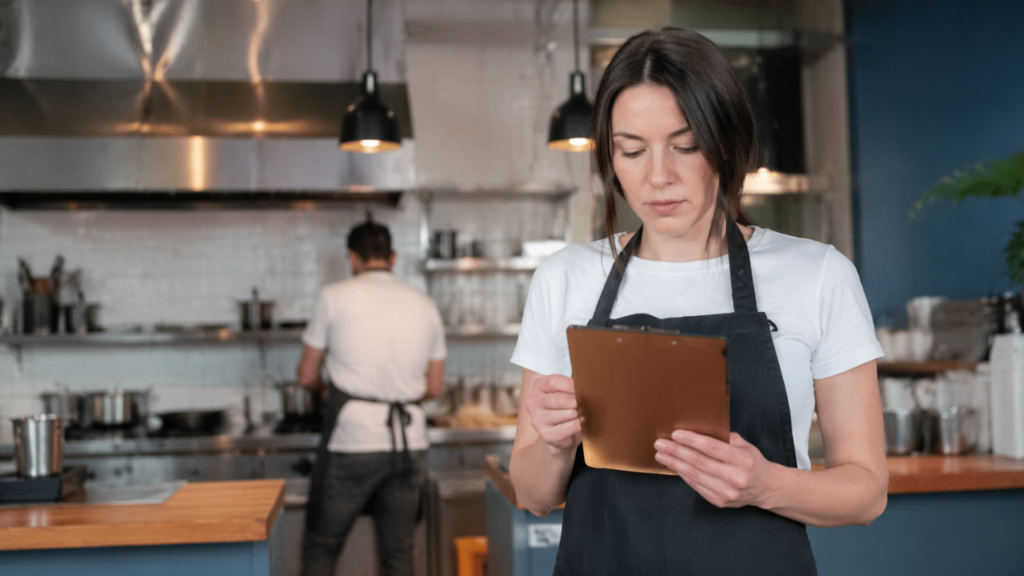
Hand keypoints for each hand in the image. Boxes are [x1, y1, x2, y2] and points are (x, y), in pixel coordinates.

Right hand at [524, 374, 581, 452]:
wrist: (560, 434)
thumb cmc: (563, 408)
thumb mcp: (564, 392)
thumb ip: (570, 387)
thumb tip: (583, 386)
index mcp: (539, 387)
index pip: (553, 382)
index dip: (570, 385)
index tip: (581, 388)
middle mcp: (534, 402)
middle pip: (560, 399)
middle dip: (576, 402)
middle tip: (584, 404)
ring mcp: (538, 419)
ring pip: (566, 413)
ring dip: (577, 414)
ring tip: (580, 414)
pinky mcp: (545, 434)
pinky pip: (568, 428)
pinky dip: (577, 425)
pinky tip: (579, 423)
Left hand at [654, 431, 776, 508]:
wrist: (765, 488)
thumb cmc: (752, 462)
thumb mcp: (744, 445)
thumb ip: (723, 438)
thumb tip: (697, 429)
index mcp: (742, 460)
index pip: (712, 448)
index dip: (691, 440)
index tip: (675, 434)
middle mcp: (735, 477)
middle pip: (699, 462)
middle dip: (676, 451)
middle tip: (660, 444)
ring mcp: (727, 492)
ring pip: (694, 475)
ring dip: (674, 464)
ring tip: (661, 455)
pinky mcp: (719, 501)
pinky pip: (696, 486)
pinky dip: (683, 475)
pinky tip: (673, 466)